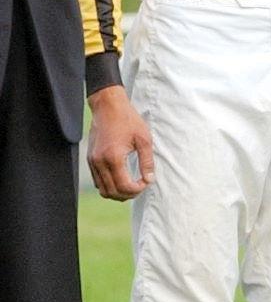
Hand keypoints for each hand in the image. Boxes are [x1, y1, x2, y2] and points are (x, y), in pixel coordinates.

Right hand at [87, 85, 153, 200]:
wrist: (108, 106)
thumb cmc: (128, 120)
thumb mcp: (144, 139)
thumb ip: (147, 161)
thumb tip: (149, 179)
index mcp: (114, 157)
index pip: (124, 186)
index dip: (137, 190)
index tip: (146, 182)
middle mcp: (100, 162)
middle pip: (112, 192)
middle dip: (128, 194)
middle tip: (140, 186)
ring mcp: (92, 162)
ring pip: (102, 190)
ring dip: (117, 192)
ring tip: (131, 185)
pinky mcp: (90, 160)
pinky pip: (97, 181)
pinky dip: (109, 185)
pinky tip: (121, 178)